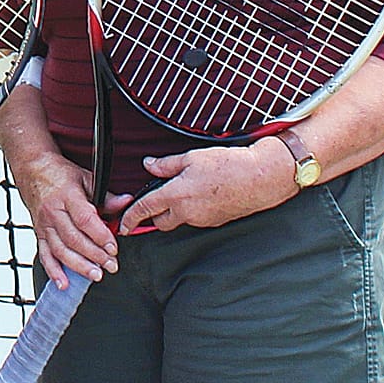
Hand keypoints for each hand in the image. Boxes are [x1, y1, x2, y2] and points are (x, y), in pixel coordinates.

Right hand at [18, 151, 118, 288]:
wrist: (32, 169)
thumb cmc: (60, 174)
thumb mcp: (86, 179)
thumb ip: (106, 196)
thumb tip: (126, 203)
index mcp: (67, 196)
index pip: (85, 220)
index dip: (100, 236)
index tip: (113, 247)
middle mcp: (53, 212)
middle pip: (74, 238)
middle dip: (94, 255)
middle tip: (111, 265)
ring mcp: (44, 224)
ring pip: (60, 249)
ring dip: (78, 266)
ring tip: (95, 275)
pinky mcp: (39, 233)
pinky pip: (45, 255)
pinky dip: (53, 271)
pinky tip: (63, 283)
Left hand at [120, 139, 296, 233]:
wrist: (261, 178)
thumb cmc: (228, 165)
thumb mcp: (191, 157)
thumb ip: (166, 165)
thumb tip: (149, 165)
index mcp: (177, 195)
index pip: (146, 210)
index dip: (130, 218)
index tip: (122, 225)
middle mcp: (188, 212)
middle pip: (161, 222)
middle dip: (155, 214)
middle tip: (156, 199)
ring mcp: (203, 220)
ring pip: (179, 221)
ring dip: (175, 211)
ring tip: (184, 191)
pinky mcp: (216, 222)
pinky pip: (196, 219)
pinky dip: (192, 211)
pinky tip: (201, 195)